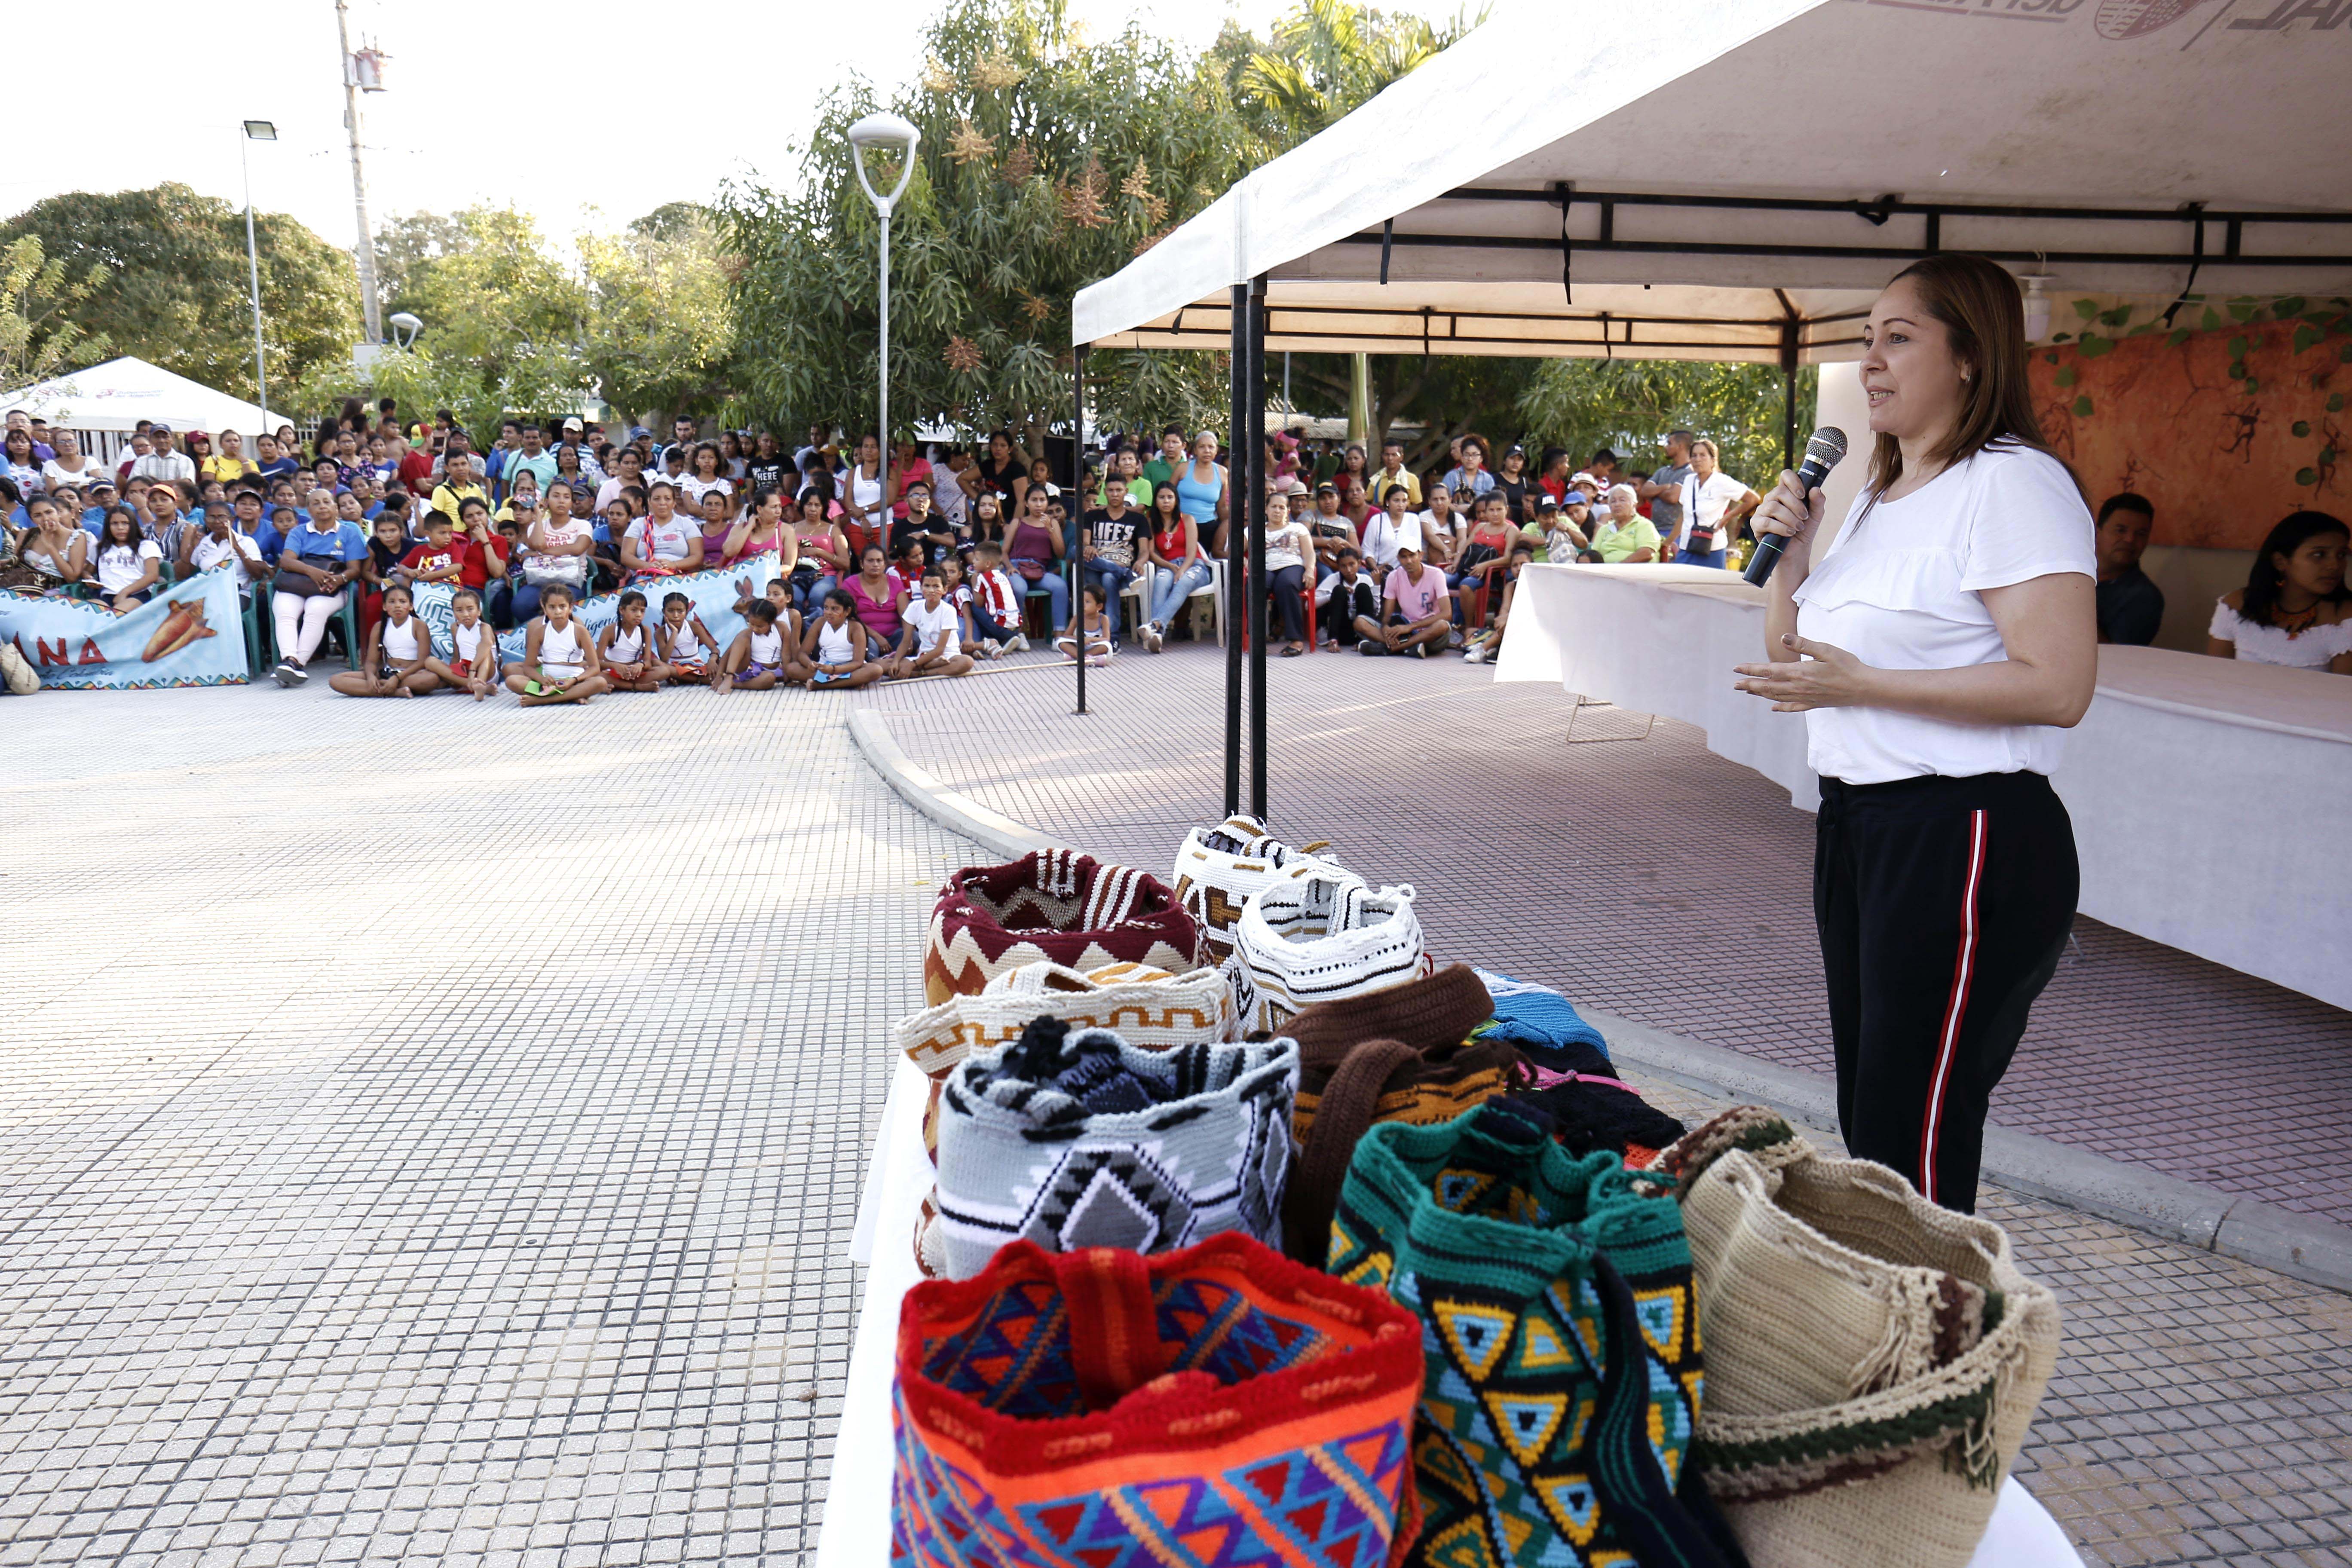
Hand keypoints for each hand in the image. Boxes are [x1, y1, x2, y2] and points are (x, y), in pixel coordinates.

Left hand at [1734, 634, 1874, 711]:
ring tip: (1748, 691)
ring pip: (1776, 697)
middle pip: (1767, 687)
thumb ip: (1803, 644)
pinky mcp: (1814, 704)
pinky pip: (1792, 707)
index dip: (1751, 670)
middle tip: (1734, 685)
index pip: (1768, 671)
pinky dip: (1780, 707)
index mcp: (1798, 672)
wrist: (1863, 687)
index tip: (1736, 668)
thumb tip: (1783, 638)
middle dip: (1749, 684)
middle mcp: (1798, 687)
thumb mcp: (1826, 649)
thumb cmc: (1847, 665)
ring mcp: (1805, 697)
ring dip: (1760, 694)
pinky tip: (1774, 708)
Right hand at [1750, 470, 1826, 570]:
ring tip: (1798, 527)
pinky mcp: (1756, 524)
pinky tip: (1789, 533)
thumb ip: (1818, 502)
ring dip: (1789, 518)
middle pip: (1779, 491)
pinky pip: (1766, 522)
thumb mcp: (1815, 516)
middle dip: (1795, 505)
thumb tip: (1815, 489)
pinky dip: (1780, 528)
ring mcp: (1762, 511)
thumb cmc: (1804, 531)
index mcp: (1785, 493)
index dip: (1793, 481)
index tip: (1803, 494)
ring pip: (1772, 507)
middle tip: (1804, 517)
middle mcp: (1772, 499)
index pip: (1785, 476)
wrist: (1796, 551)